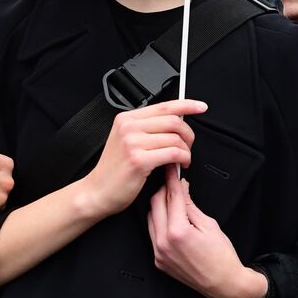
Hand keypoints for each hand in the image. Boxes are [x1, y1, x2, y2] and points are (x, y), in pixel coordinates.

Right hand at [73, 99, 206, 219]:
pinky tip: (181, 164)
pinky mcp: (139, 159)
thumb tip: (176, 123)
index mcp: (126, 119)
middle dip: (189, 134)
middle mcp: (129, 127)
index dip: (187, 105)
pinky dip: (183, 159)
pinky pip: (173, 153)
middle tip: (189, 146)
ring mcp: (132, 142)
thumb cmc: (114, 170)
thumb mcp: (126, 141)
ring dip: (186, 150)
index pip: (164, 106)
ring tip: (184, 159)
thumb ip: (147, 129)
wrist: (97, 192)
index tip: (200, 107)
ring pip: (175, 138)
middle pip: (173, 121)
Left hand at [147, 168, 265, 297]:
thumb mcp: (209, 225)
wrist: (224, 284)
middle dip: (164, 190)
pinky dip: (159, 222)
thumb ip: (190, 205)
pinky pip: (153, 234)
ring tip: (173, 200)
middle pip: (155, 204)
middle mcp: (164, 243)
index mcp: (178, 232)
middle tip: (173, 182)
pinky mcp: (158, 261)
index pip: (171, 197)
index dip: (171, 180)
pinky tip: (170, 218)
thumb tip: (181, 189)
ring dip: (160, 206)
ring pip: (151, 219)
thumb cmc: (221, 257)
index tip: (171, 169)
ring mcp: (159, 253)